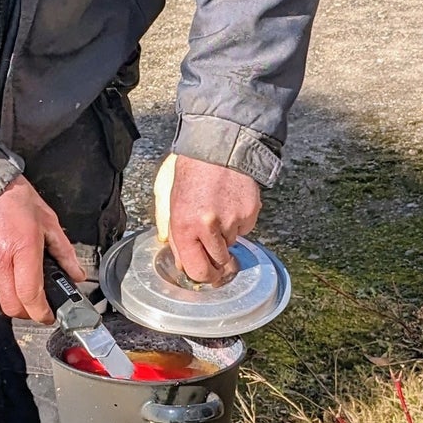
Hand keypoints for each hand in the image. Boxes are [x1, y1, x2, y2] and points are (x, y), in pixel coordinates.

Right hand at [0, 176, 84, 322]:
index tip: (48, 315)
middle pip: (12, 307)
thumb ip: (64, 253)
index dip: (41, 313)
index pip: (30, 295)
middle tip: (37, 303)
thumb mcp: (48, 222)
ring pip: (1, 296)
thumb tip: (76, 275)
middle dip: (27, 311)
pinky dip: (0, 281)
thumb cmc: (15, 200)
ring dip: (14, 292)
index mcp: (22, 247)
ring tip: (19, 270)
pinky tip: (4, 262)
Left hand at [153, 153, 261, 284]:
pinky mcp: (250, 212)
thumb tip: (183, 264)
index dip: (204, 276)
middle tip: (218, 251)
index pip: (197, 270)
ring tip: (220, 210)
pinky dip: (240, 222)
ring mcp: (231, 221)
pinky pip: (245, 229)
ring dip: (227, 236)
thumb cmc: (192, 173)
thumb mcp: (172, 203)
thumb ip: (176, 236)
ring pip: (232, 244)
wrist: (218, 146)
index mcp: (184, 227)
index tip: (208, 276)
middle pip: (219, 263)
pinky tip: (232, 203)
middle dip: (219, 261)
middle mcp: (208, 227)